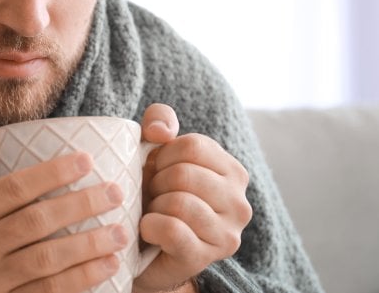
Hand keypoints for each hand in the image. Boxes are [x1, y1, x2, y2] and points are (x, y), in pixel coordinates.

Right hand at [0, 128, 127, 292]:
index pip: (12, 188)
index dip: (52, 173)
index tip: (88, 160)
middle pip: (34, 222)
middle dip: (80, 205)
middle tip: (115, 192)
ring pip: (46, 259)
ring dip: (89, 244)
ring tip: (121, 231)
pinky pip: (50, 292)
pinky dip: (83, 277)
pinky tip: (109, 264)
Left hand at [134, 104, 252, 292]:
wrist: (139, 246)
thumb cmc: (152, 193)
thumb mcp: (153, 150)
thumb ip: (158, 122)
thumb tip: (161, 131)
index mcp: (232, 171)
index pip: (192, 146)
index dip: (162, 155)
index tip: (156, 171)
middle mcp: (239, 203)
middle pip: (184, 173)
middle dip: (156, 182)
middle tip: (152, 195)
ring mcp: (226, 234)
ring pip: (178, 202)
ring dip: (153, 206)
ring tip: (153, 212)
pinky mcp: (205, 258)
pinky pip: (172, 229)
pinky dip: (149, 225)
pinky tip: (148, 229)